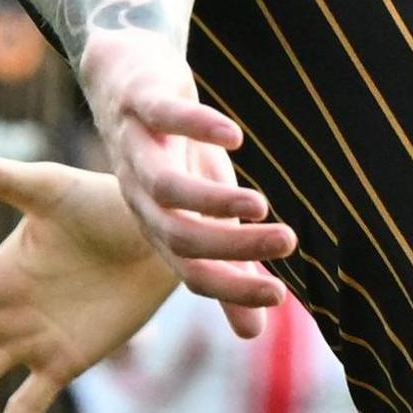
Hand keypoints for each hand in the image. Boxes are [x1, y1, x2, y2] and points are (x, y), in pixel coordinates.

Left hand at [79, 30, 293, 336]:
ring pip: (166, 186)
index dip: (230, 289)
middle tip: (287, 242)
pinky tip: (234, 137)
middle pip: (178, 235)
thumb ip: (227, 268)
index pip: (189, 272)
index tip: (280, 297)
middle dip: (232, 246)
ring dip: (213, 200)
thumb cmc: (173, 152)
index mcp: (156, 225)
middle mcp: (140, 194)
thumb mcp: (206, 211)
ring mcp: (137, 147)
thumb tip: (255, 336)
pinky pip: (165, 119)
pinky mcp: (140, 101)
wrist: (125, 75)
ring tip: (260, 205)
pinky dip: (198, 129)